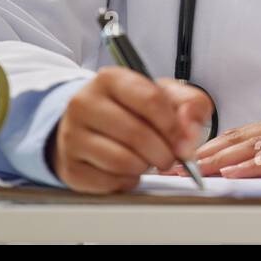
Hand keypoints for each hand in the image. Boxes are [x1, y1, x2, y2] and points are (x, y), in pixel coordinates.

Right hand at [49, 67, 213, 193]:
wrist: (92, 125)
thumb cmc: (132, 109)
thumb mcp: (165, 95)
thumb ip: (190, 104)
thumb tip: (190, 130)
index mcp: (111, 79)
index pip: (150, 100)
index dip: (174, 125)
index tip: (185, 141)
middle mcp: (85, 103)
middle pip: (137, 134)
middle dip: (164, 152)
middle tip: (171, 157)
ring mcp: (72, 135)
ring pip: (122, 161)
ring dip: (146, 166)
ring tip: (149, 160)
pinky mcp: (70, 166)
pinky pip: (109, 181)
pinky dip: (128, 180)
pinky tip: (130, 170)